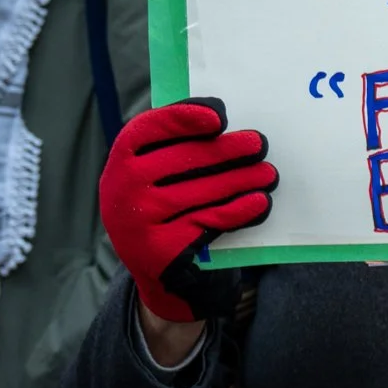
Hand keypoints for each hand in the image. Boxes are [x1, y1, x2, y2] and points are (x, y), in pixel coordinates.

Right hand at [100, 98, 276, 322]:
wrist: (157, 270)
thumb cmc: (164, 209)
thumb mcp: (157, 179)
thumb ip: (177, 148)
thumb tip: (220, 118)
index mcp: (119, 165)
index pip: (143, 131)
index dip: (180, 119)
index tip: (218, 117)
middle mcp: (120, 192)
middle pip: (180, 160)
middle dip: (226, 150)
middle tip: (259, 144)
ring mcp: (137, 223)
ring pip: (199, 192)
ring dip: (240, 179)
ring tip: (268, 173)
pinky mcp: (161, 250)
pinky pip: (208, 222)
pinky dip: (238, 210)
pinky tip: (260, 202)